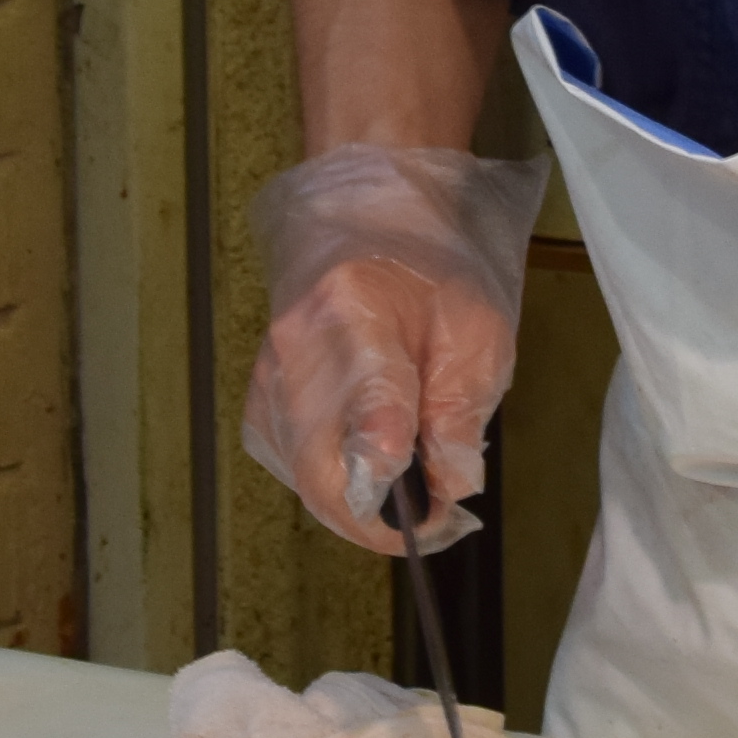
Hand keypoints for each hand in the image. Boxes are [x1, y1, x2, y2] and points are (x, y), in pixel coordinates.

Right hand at [236, 144, 542, 554]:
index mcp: (356, 314)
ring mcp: (271, 371)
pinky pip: (287, 459)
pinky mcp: (262, 390)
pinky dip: (328, 483)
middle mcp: (298, 347)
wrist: (370, 212)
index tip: (438, 513)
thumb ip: (460, 410)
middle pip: (319, 467)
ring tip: (406, 502)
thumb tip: (451, 486)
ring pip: (300, 474)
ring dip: (352, 505)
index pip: (370, 415)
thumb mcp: (475, 330)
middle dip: (376, 517)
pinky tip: (365, 477)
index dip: (400, 481)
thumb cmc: (430, 265)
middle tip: (432, 525)